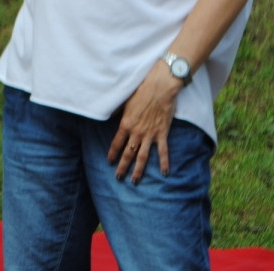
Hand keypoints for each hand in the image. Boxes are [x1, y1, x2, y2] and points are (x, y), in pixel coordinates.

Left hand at [107, 61, 181, 184]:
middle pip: (127, 154)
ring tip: (134, 181)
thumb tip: (109, 116)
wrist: (161, 87)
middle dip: (122, 167)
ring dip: (138, 170)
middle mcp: (136, 133)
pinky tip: (164, 172)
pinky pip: (163, 151)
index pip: (116, 143)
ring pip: (142, 156)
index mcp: (125, 125)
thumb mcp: (125, 101)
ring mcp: (150, 135)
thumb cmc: (142, 91)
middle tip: (118, 177)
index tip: (109, 162)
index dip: (112, 153)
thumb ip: (117, 111)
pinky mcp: (162, 133)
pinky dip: (164, 162)